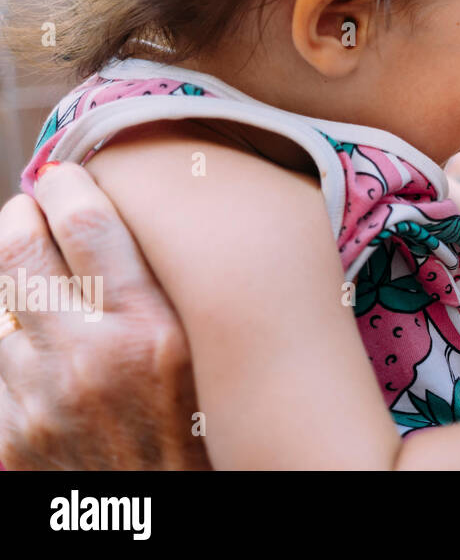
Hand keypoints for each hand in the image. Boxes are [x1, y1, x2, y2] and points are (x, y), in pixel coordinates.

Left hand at [0, 163, 208, 468]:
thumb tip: (129, 233)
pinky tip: (38, 353)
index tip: (65, 173)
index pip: (88, 226)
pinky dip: (11, 351)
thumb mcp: (204, 359)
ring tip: (40, 284)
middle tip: (31, 207)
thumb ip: (165, 299)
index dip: (67, 186)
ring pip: (0, 310)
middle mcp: (89, 357)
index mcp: (150, 330)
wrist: (163, 520)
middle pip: (22, 254)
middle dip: (20, 217)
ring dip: (15, 290)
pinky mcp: (9, 436)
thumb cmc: (202, 439)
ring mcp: (40, 399)